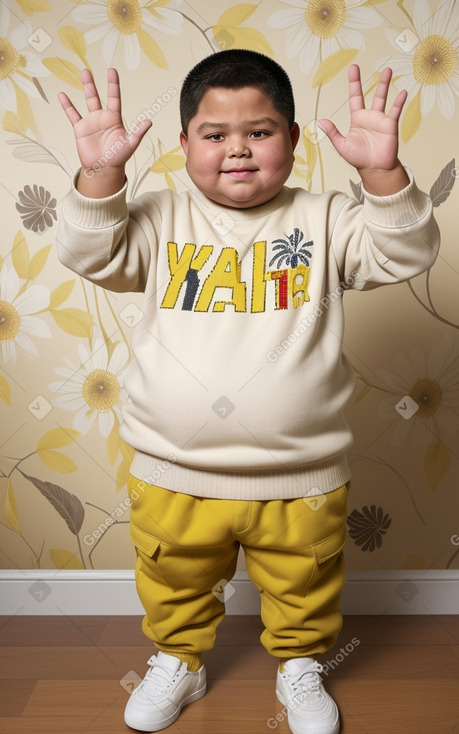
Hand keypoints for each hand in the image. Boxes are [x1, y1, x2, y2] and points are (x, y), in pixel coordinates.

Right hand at [58, 68, 151, 194]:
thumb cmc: (118, 158)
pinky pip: (73, 115)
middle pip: (97, 96)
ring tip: (82, 74)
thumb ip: (138, 132)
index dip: (113, 85)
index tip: (111, 71)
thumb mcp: (130, 144)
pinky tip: (62, 95)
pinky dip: (67, 106)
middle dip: (92, 84)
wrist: (104, 169)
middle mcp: (102, 118)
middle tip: (88, 70)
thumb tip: (149, 121)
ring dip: (85, 88)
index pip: (114, 98)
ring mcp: (91, 122)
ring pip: (87, 101)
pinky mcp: (80, 129)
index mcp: (114, 119)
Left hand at [318, 65, 407, 190]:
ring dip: (385, 85)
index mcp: (357, 119)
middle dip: (369, 80)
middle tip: (371, 65)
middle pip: (370, 94)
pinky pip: (395, 111)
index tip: (353, 69)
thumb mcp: (342, 145)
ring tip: (387, 71)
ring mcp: (381, 120)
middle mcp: (369, 116)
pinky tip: (402, 92)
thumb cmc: (359, 158)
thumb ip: (333, 133)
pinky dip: (399, 102)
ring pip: (383, 98)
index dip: (354, 83)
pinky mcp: (390, 125)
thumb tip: (321, 121)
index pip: (355, 97)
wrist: (374, 168)